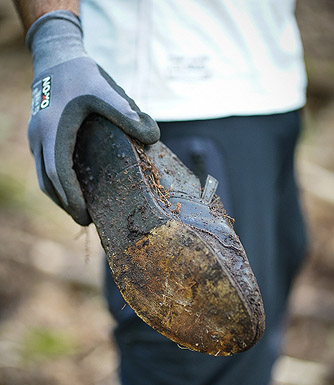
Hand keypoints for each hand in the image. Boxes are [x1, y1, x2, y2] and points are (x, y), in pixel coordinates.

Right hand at [27, 10, 159, 224]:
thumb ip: (128, 112)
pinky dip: (55, 182)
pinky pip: (43, 166)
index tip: (85, 216)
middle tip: (84, 220)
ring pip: (42, 176)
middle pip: (48, 182)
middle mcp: (39, 137)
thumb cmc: (80, 73)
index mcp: (54, 130)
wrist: (55, 55)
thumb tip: (153, 136)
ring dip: (59, 195)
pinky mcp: (38, 134)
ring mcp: (35, 136)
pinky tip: (72, 186)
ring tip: (78, 209)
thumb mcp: (105, 89)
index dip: (71, 198)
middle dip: (66, 204)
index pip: (59, 174)